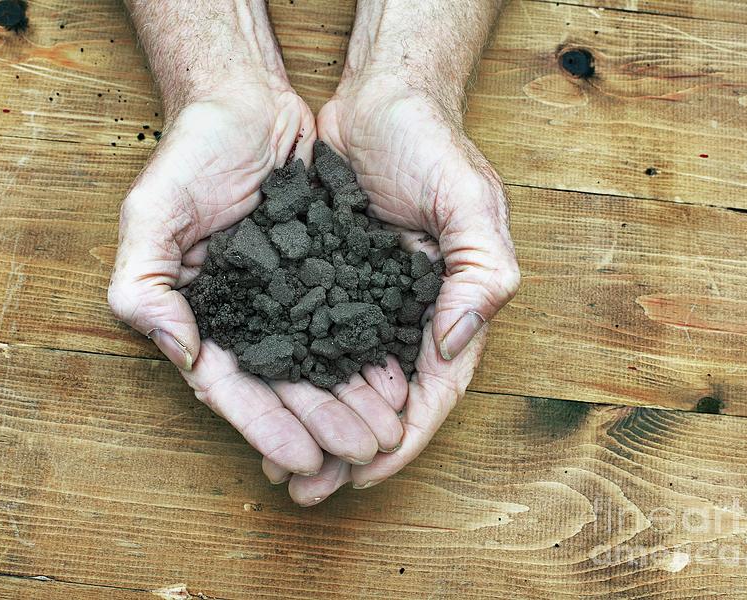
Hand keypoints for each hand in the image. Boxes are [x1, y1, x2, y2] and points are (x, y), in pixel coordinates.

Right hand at [107, 84, 409, 477]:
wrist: (246, 103)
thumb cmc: (191, 153)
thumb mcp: (151, 211)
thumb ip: (146, 285)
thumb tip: (180, 352)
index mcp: (199, 314)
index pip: (230, 385)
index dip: (264, 426)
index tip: (303, 459)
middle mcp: (245, 316)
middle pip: (284, 386)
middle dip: (323, 424)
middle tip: (363, 453)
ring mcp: (286, 298)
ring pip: (321, 363)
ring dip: (352, 400)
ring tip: (387, 430)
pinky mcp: (325, 274)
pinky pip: (349, 321)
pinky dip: (369, 352)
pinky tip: (397, 377)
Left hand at [272, 75, 519, 502]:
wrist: (381, 100)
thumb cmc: (432, 144)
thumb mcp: (470, 200)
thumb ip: (480, 271)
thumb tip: (454, 344)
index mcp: (449, 307)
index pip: (431, 393)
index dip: (402, 441)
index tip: (363, 476)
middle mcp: (407, 315)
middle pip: (380, 402)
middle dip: (347, 450)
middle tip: (307, 491)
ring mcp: (365, 302)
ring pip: (341, 382)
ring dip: (314, 424)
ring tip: (279, 463)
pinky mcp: (328, 284)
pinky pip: (310, 342)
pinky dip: (293, 377)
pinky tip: (267, 400)